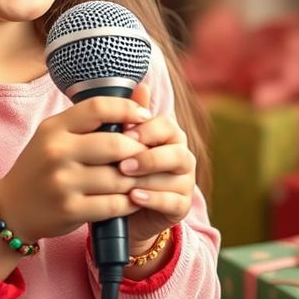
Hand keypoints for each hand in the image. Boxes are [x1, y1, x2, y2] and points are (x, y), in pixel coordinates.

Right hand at [0, 90, 153, 245]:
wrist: (10, 209)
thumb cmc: (41, 169)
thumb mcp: (55, 138)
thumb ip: (90, 122)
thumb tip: (140, 102)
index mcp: (53, 129)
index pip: (98, 107)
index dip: (128, 109)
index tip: (144, 116)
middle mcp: (55, 153)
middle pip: (116, 144)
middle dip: (139, 150)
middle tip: (146, 155)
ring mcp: (62, 183)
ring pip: (119, 177)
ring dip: (136, 179)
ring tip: (141, 177)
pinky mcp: (69, 209)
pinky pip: (114, 204)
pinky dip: (129, 202)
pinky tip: (131, 198)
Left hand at [116, 81, 195, 252]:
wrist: (117, 213)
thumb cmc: (115, 174)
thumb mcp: (115, 147)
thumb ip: (125, 119)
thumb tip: (140, 85)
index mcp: (167, 137)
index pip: (165, 125)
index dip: (147, 130)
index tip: (124, 134)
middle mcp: (180, 157)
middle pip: (175, 151)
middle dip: (148, 157)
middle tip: (122, 164)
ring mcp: (184, 183)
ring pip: (174, 177)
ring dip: (148, 179)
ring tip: (124, 182)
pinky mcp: (181, 207)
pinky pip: (173, 202)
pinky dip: (154, 199)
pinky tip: (134, 198)